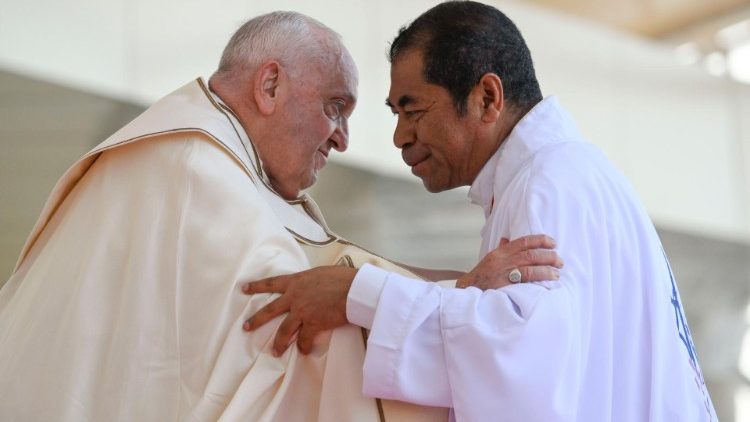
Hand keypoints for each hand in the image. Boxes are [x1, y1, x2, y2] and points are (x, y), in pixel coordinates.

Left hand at [241, 266, 357, 355]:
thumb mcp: (322, 273)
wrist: (354, 289)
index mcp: (297, 281)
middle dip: (256, 319)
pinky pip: (305, 340)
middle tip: (245, 327)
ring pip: (284, 330)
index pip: (272, 283)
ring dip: (279, 342)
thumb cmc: (343, 277)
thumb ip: (313, 281)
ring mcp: (302, 312)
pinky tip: (304, 351)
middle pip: (270, 310)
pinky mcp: (313, 324)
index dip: (257, 286)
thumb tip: (315, 285)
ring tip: (274, 351)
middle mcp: (295, 297)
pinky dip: (304, 347)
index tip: (244, 288)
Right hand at [456, 234, 562, 288]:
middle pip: (530, 254)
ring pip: (529, 267)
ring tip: (557, 274)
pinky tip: (547, 283)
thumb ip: (501, 250)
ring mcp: (502, 273)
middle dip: (548, 256)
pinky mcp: (503, 286)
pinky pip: (524, 281)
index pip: (523, 241)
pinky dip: (537, 280)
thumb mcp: (489, 260)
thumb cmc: (479, 278)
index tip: (553, 243)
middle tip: (560, 261)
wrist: (466, 292)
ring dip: (546, 270)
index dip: (540, 240)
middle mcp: (502, 260)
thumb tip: (507, 239)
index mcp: (500, 253)